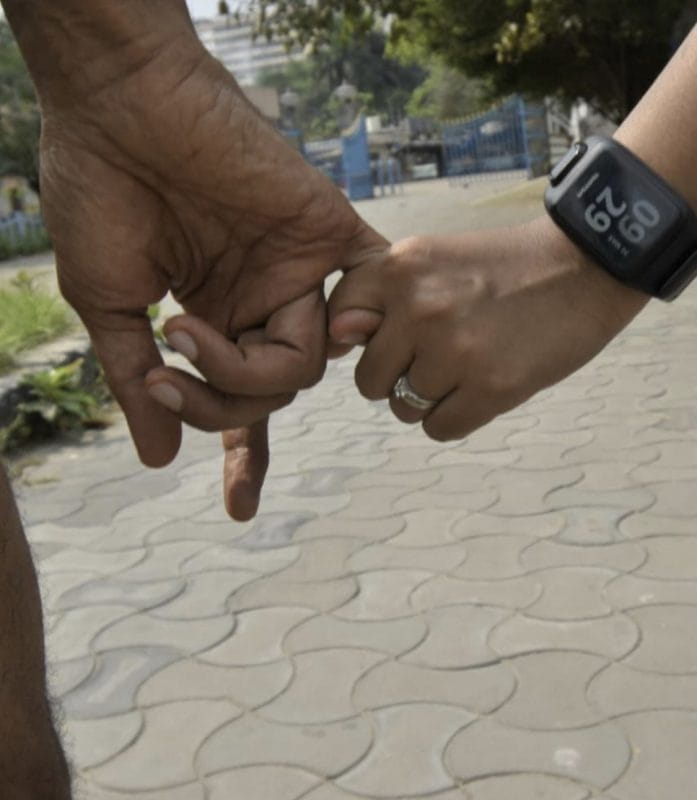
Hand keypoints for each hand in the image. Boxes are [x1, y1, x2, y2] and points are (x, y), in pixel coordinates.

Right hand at [36, 37, 384, 500]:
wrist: (119, 106)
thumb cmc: (99, 194)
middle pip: (272, 393)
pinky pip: (370, 291)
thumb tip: (161, 457)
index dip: (242, 458)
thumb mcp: (110, 303)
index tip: (241, 511)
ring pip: (306, 365)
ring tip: (185, 328)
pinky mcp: (326, 233)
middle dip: (219, 405)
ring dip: (245, 372)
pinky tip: (337, 331)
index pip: (242, 400)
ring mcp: (295, 272)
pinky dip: (363, 319)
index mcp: (216, 317)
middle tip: (165, 376)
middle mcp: (261, 301)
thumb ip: (140, 378)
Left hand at [328, 217, 647, 440]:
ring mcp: (455, 351)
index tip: (390, 334)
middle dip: (395, 376)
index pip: (339, 320)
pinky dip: (454, 417)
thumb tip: (337, 338)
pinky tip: (478, 388)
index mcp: (400, 268)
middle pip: (369, 380)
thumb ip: (379, 296)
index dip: (362, 336)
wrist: (582, 267)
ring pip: (403, 408)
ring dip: (428, 398)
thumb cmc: (499, 266)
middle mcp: (420, 308)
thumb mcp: (431, 257)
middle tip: (435, 356)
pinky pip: (438, 429)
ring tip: (464, 367)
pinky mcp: (491, 389)